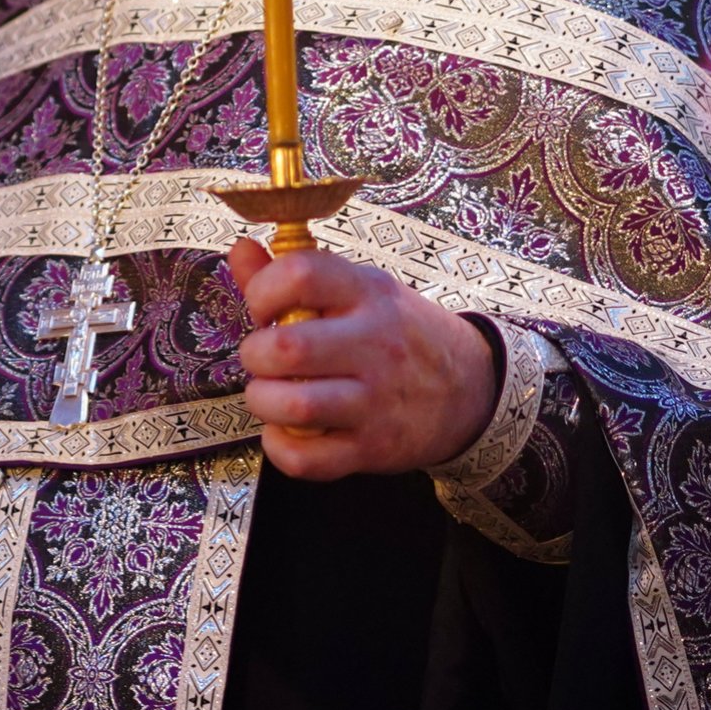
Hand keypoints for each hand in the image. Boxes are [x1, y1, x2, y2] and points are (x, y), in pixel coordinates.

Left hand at [228, 237, 498, 482]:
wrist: (471, 388)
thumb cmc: (399, 332)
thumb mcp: (361, 290)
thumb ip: (296, 273)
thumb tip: (239, 250)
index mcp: (368, 293)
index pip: (300, 274)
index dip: (262, 291)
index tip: (264, 309)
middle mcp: (376, 344)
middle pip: (287, 347)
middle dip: (254, 354)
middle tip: (264, 358)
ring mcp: (376, 401)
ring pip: (293, 405)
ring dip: (262, 401)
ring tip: (269, 394)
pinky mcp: (374, 448)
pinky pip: (308, 459)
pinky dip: (280, 448)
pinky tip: (283, 430)